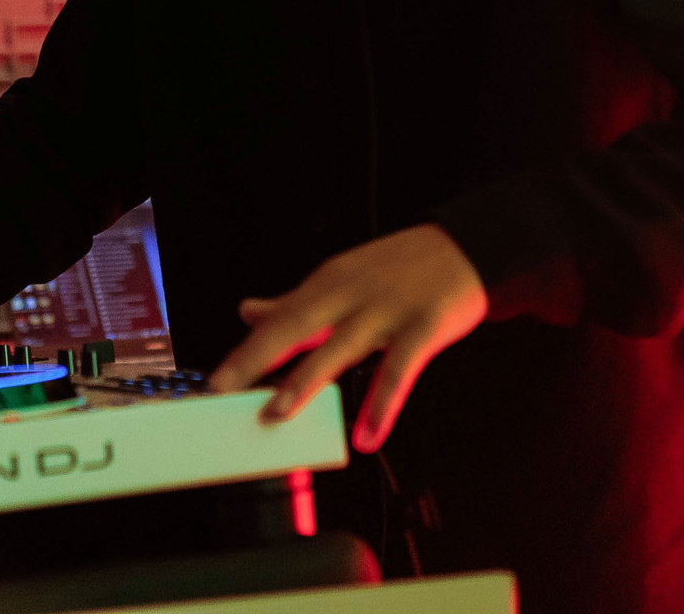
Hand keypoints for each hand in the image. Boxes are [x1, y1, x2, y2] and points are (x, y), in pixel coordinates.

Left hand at [206, 224, 487, 452]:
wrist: (468, 247)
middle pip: (295, 327)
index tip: (216, 381)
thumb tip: (248, 312)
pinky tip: (368, 436)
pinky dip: (382, 405)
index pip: (279, 319)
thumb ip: (295, 301)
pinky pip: (398, 370)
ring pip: (339, 347)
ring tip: (278, 413)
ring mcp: (387, 310)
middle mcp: (351, 294)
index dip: (246, 351)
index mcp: (329, 283)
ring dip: (307, 381)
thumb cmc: (400, 268)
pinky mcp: (423, 327)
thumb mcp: (343, 276)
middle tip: (224, 391)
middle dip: (256, 358)